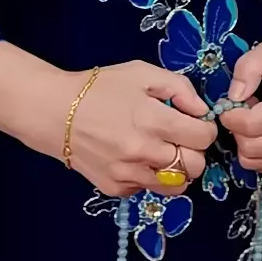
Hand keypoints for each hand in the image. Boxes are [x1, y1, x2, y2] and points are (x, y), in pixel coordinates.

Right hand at [67, 61, 217, 197]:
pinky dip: (151, 176)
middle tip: (181, 138)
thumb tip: (202, 110)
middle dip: (195, 151)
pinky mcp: (116, 188)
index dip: (205, 128)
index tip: (196, 123)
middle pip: (195, 166)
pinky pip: (148, 188)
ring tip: (163, 151)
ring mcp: (129, 174)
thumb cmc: (101, 87)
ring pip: (176, 185)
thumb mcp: (141, 72)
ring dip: (177, 169)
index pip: (202, 137)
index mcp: (153, 119)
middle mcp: (144, 152)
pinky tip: (138, 158)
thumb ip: (178, 87)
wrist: (56, 112)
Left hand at [220, 39, 261, 175]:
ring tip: (256, 121)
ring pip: (259, 163)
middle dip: (237, 132)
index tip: (227, 105)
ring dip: (248, 144)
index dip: (231, 117)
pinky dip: (260, 155)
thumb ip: (247, 69)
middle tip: (241, 113)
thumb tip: (233, 98)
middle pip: (254, 148)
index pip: (252, 125)